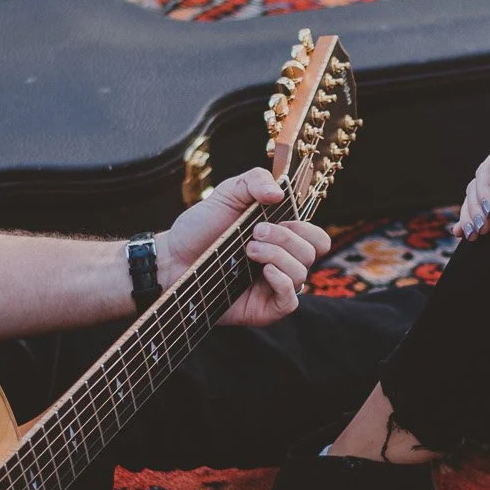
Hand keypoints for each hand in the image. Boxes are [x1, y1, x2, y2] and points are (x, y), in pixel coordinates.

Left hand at [158, 167, 329, 328]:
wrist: (173, 258)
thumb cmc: (200, 227)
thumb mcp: (227, 193)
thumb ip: (255, 181)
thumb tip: (281, 192)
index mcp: (281, 237)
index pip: (316, 237)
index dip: (305, 227)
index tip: (279, 218)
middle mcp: (282, 262)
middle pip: (312, 252)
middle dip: (287, 238)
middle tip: (255, 233)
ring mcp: (274, 286)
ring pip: (303, 274)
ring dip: (278, 256)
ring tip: (248, 250)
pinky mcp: (264, 308)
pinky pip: (290, 301)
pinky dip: (283, 283)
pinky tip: (264, 271)